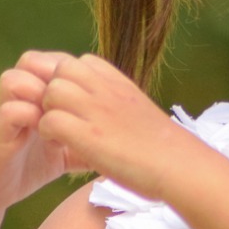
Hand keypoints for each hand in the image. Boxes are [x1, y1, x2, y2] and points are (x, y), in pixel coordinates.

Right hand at [0, 51, 81, 215]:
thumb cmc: (29, 166)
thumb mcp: (68, 150)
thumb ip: (89, 138)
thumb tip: (125, 140)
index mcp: (37, 95)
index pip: (56, 62)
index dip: (74, 71)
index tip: (93, 95)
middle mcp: (19, 98)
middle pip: (32, 59)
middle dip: (55, 77)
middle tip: (74, 102)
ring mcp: (5, 113)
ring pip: (13, 78)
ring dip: (39, 94)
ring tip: (59, 118)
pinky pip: (9, 112)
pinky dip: (30, 118)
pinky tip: (48, 136)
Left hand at [35, 53, 205, 199]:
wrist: (180, 166)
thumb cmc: (162, 148)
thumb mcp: (139, 112)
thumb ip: (118, 103)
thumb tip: (107, 112)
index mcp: (120, 83)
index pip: (82, 61)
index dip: (72, 81)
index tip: (77, 106)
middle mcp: (107, 90)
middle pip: (61, 69)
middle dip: (54, 91)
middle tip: (62, 117)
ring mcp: (97, 110)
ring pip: (52, 90)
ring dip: (48, 111)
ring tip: (59, 133)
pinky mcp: (89, 136)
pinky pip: (50, 120)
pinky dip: (49, 133)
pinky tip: (61, 147)